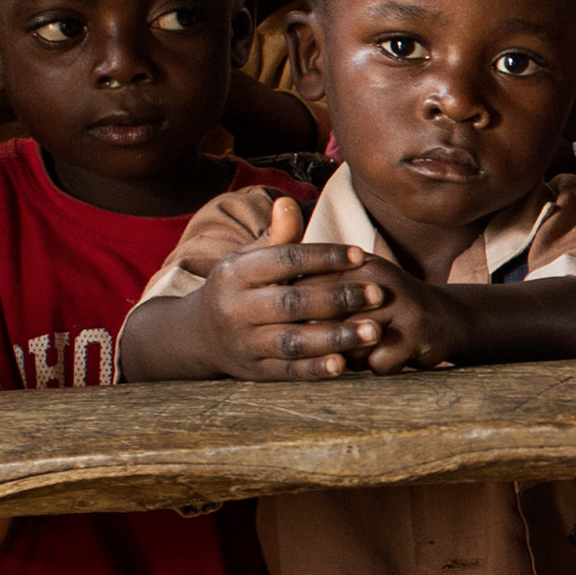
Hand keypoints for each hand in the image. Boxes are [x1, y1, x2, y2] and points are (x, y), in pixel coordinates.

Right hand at [183, 196, 429, 377]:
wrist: (198, 334)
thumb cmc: (239, 288)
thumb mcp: (249, 259)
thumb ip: (276, 238)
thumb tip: (288, 202)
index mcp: (236, 274)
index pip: (285, 261)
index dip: (324, 257)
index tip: (361, 255)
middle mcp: (237, 308)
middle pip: (291, 303)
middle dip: (337, 298)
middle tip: (378, 293)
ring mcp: (245, 343)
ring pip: (292, 341)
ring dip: (335, 337)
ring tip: (373, 331)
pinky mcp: (254, 371)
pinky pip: (287, 371)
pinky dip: (315, 370)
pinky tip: (344, 366)